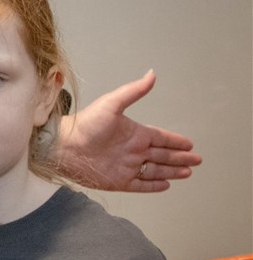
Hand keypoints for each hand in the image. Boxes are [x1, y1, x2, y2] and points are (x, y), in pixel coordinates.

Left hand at [55, 70, 199, 192]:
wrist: (62, 147)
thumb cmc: (83, 124)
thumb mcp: (111, 104)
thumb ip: (133, 91)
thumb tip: (151, 74)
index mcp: (133, 133)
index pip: (161, 137)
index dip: (175, 141)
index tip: (189, 143)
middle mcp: (132, 150)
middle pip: (162, 155)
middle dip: (180, 158)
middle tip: (196, 160)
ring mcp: (126, 166)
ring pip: (155, 170)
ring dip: (171, 171)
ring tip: (187, 172)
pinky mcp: (118, 181)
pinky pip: (140, 185)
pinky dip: (153, 185)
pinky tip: (165, 184)